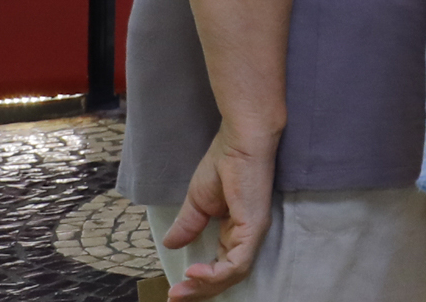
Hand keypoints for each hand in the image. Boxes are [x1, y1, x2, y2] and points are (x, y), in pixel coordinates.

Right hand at [161, 121, 280, 298]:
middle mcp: (247, 235)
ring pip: (232, 274)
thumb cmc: (224, 163)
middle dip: (199, 290)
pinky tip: (194, 271)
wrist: (240, 141)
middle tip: (174, 297)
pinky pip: (238, 262)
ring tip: (181, 288)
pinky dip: (215, 273)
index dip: (198, 281)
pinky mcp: (254, 226)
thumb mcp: (197, 202)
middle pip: (226, 276)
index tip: (174, 290)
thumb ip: (188, 225)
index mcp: (235, 230)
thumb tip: (171, 245)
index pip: (220, 266)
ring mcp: (253, 232)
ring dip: (204, 286)